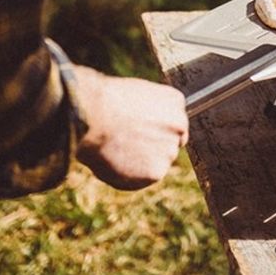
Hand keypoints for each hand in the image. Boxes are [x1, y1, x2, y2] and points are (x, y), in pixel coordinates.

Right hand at [73, 67, 188, 189]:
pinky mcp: (157, 172)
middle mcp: (180, 126)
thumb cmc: (105, 101)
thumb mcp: (134, 95)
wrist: (95, 116)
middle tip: (125, 146)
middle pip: (168, 145)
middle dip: (151, 148)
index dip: (156, 132)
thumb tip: (142, 125)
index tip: (140, 136)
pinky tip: (114, 161)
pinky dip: (129, 176)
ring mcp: (170, 150)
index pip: (174, 124)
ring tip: (115, 150)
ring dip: (139, 163)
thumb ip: (147, 111)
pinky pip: (142, 179)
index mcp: (175, 101)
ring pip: (155, 163)